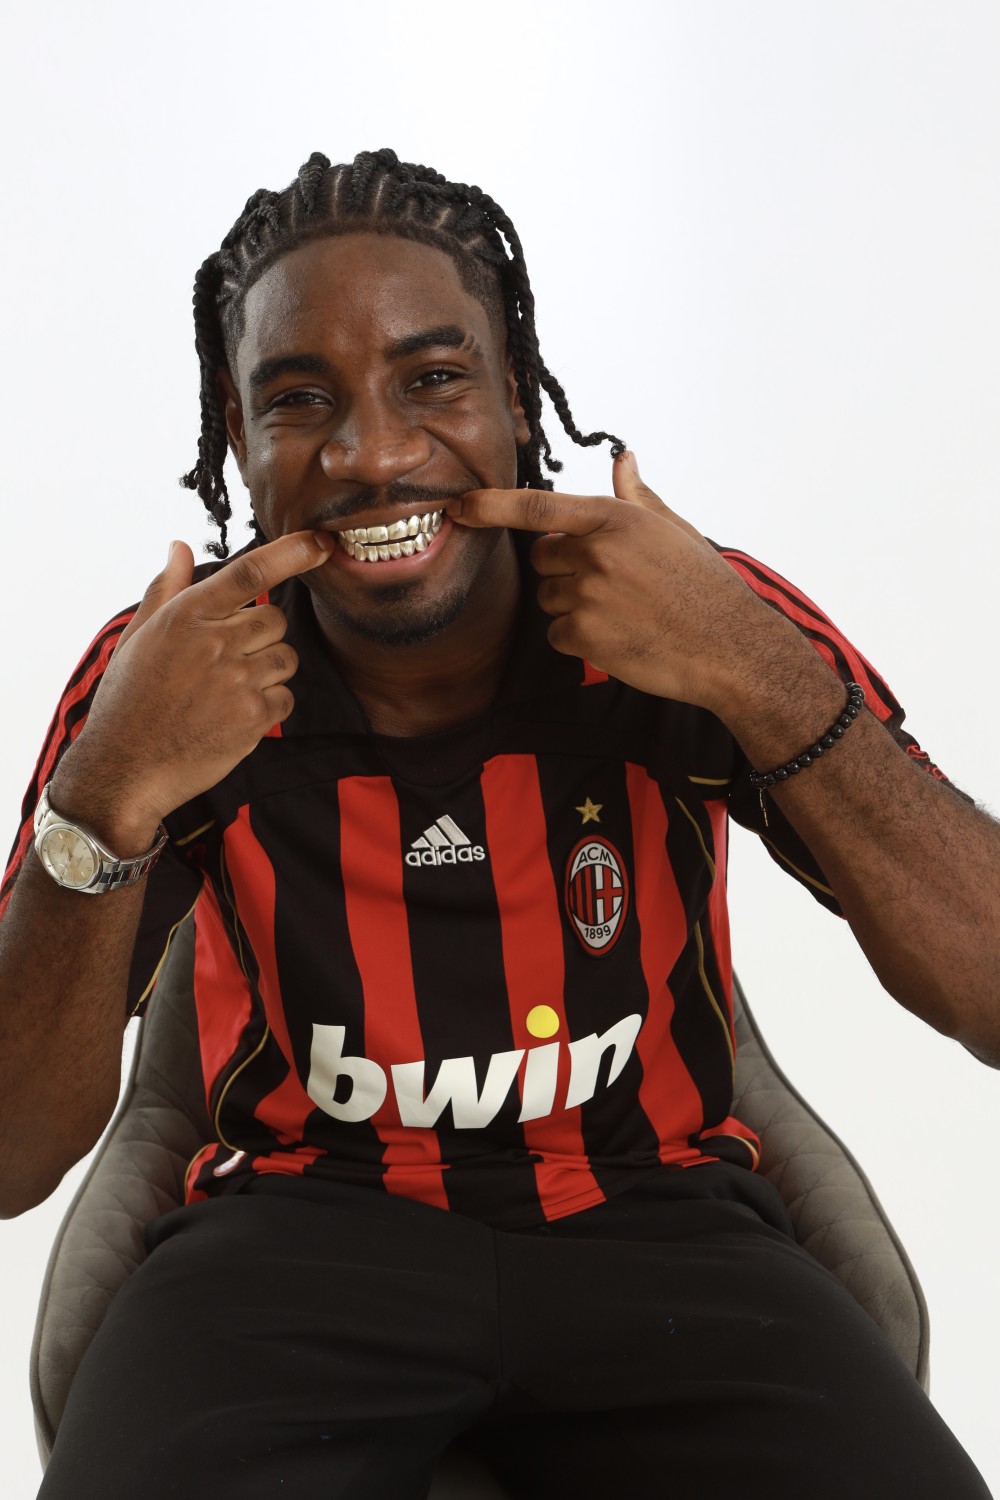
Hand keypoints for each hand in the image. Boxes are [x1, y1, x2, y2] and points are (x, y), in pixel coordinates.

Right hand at [52, 532, 334, 846]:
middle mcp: (214, 643)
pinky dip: (270, 705)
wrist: (124, 768)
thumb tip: (180, 547)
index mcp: (185, 616)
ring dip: (270, 669)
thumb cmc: (129, 700)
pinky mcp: (253, 718)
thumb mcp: (137, 637)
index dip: (292, 552)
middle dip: (263, 634)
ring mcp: (236, 681)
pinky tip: (236, 715)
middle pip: (275, 618)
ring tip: (231, 688)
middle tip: (230, 658)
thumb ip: (166, 589)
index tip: (321, 541)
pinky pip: (287, 697)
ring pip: (287, 657)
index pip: (249, 572)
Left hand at [448, 452, 794, 718]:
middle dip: (564, 571)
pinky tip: (618, 637)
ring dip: (573, 608)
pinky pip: (557, 634)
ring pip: (548, 599)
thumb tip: (623, 458)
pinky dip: (579, 640)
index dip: (491, 505)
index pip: (537, 507)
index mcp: (614, 519)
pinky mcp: (584, 635)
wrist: (728, 645)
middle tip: (611, 585)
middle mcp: (596, 553)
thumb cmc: (703, 586)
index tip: (459, 506)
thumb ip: (636, 496)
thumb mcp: (673, 529)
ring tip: (621, 613)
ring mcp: (588, 594)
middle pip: (541, 559)